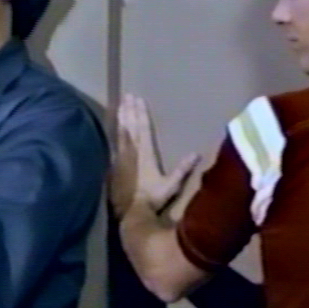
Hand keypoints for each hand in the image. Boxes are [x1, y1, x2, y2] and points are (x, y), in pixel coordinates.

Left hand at [110, 93, 199, 216]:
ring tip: (120, 104)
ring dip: (121, 118)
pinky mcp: (113, 165)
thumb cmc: (153, 198)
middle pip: (131, 127)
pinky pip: (113, 143)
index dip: (142, 113)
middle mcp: (132, 152)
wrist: (131, 212)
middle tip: (127, 95)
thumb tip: (196, 153)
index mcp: (146, 154)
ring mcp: (121, 158)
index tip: (139, 99)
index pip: (144, 129)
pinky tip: (112, 127)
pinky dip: (113, 132)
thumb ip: (183, 169)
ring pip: (120, 132)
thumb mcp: (171, 184)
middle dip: (130, 110)